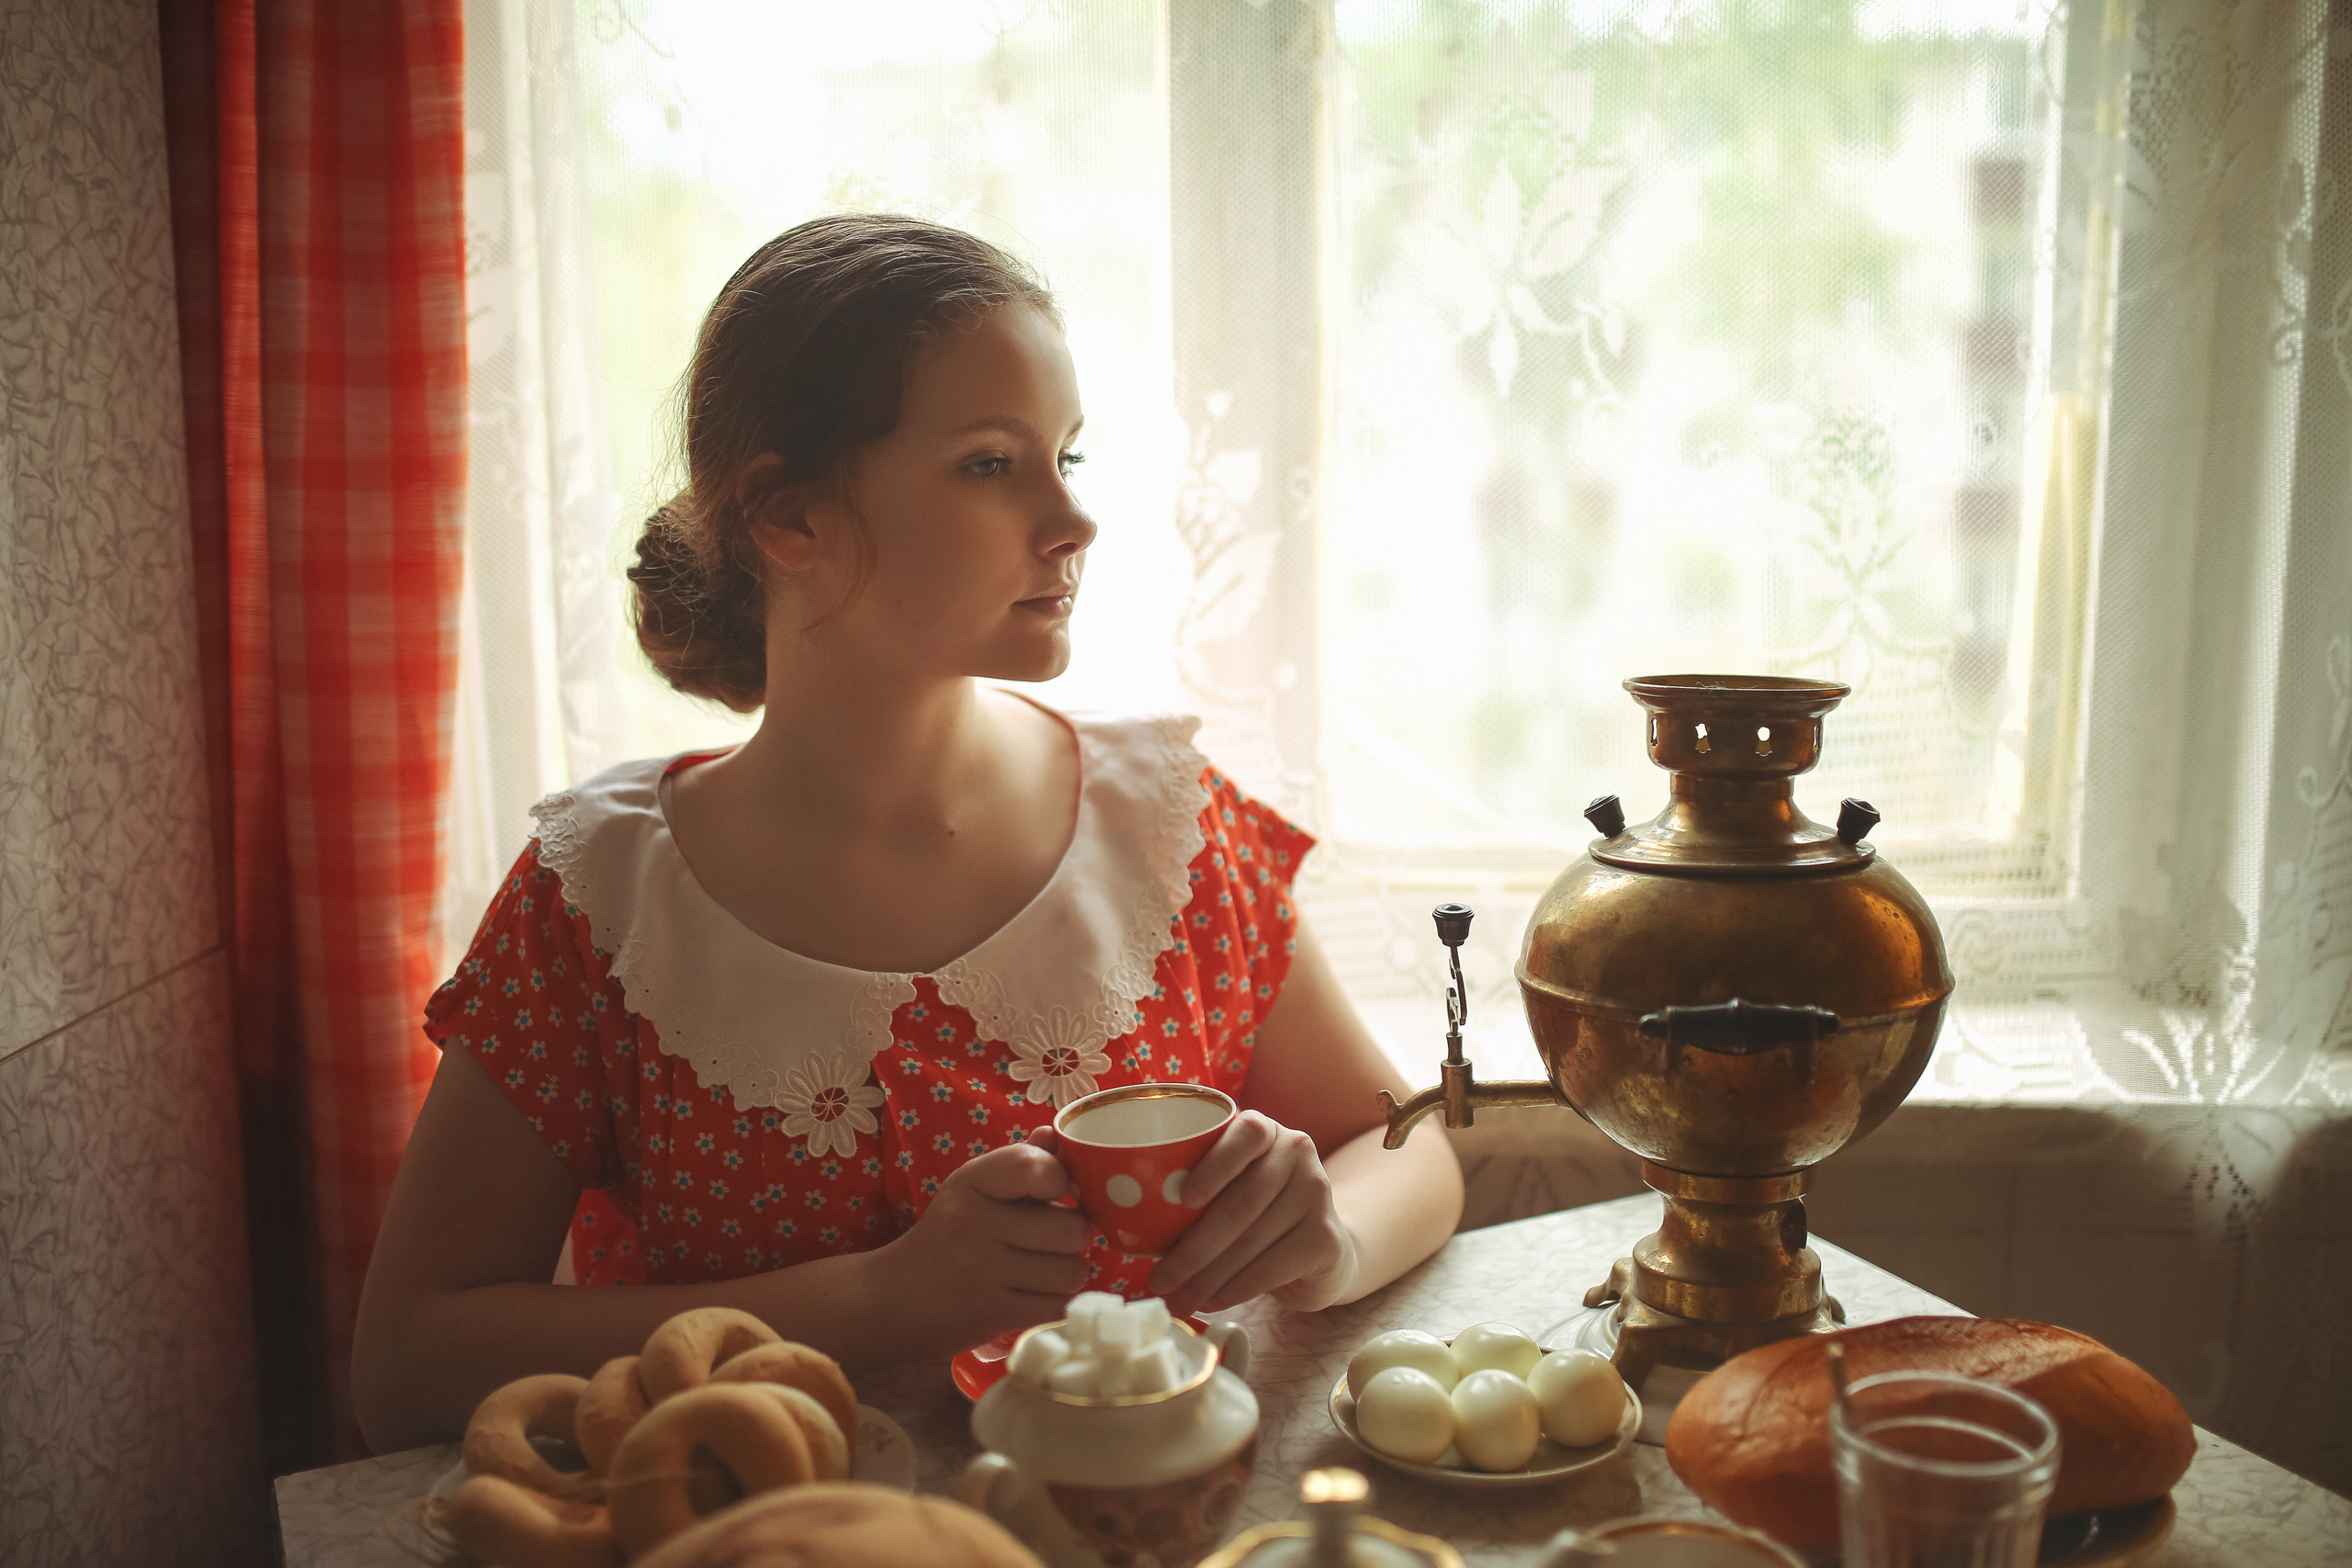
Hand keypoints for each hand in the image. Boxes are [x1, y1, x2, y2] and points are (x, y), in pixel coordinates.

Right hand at [867, 1136, 1089, 1355]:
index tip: (1058, 1192)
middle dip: (1072, 1236)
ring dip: (1067, 1274)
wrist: (893, 1299)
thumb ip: (1018, 1161)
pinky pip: (1057, 1306)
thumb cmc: (948, 1236)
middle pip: (1071, 1228)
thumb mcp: (973, 1189)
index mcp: (971, 1181)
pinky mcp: (991, 1313)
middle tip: (1053, 1241)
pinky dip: (1056, 1304)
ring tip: (1044, 1271)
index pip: (1034, 1166)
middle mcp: (973, 1222)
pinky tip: (1036, 1296)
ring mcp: (982, 1271)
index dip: (1062, 1179)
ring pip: (1071, 1272)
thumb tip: (1054, 1135)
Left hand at [1146, 1111, 1358, 1314]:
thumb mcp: (1232, 1187)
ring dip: (1206, 1278)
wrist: (1323, 1247)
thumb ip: (1198, 1190)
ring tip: (1176, 1299)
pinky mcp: (1324, 1238)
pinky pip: (1269, 1269)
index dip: (1214, 1165)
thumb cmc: (1257, 1214)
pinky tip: (1210, 1301)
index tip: (1183, 1197)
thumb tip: (1127, 1219)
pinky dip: (1233, 1290)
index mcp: (1266, 1131)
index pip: (1244, 1134)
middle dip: (1192, 1249)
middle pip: (1239, 1203)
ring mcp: (1317, 1194)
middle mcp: (1297, 1153)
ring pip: (1250, 1242)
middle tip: (1158, 1280)